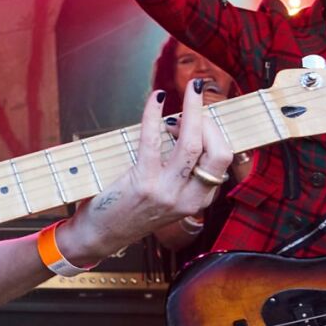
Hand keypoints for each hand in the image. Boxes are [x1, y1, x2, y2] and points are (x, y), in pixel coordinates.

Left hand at [62, 78, 232, 264]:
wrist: (101, 235)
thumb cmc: (131, 210)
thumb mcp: (168, 197)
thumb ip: (183, 173)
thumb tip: (187, 127)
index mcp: (199, 201)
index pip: (224, 161)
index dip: (216, 132)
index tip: (200, 117)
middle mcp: (188, 199)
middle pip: (218, 152)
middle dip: (211, 119)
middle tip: (198, 98)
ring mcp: (166, 193)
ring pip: (191, 144)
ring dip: (193, 110)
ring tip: (190, 90)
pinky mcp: (142, 184)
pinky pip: (153, 141)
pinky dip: (155, 115)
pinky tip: (157, 99)